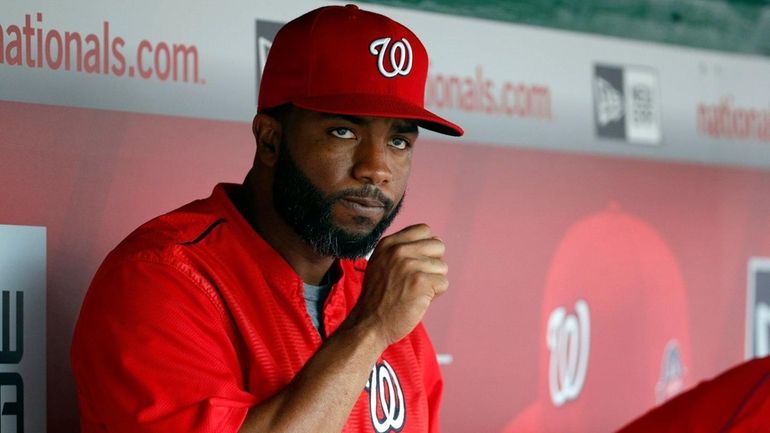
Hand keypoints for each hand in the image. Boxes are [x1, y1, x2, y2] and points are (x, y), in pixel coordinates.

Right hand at [347, 224, 448, 347]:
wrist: (369, 324)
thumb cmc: (378, 298)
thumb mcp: (381, 263)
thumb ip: (402, 250)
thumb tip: (436, 241)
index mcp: (388, 243)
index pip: (424, 230)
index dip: (426, 248)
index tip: (416, 263)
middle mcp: (398, 250)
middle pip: (438, 245)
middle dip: (433, 264)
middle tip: (417, 280)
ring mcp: (409, 265)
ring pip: (442, 267)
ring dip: (433, 282)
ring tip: (414, 292)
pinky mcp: (421, 282)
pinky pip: (443, 283)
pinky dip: (435, 295)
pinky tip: (418, 300)